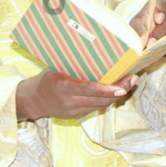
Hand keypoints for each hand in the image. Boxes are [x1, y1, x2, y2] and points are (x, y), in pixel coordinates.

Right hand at [16, 69, 136, 120]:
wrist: (32, 101)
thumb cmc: (45, 78)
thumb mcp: (56, 68)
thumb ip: (74, 66)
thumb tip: (95, 50)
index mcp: (64, 86)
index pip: (90, 90)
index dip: (108, 89)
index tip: (123, 86)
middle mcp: (70, 101)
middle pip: (101, 99)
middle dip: (120, 90)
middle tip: (133, 79)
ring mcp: (74, 111)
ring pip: (101, 105)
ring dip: (116, 96)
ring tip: (129, 83)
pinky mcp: (77, 116)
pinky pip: (96, 107)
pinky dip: (106, 99)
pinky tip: (115, 90)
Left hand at [128, 0, 165, 47]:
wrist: (149, 30)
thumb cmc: (143, 23)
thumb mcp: (137, 24)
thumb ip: (138, 30)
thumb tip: (140, 41)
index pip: (162, 3)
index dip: (160, 11)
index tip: (158, 20)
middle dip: (161, 31)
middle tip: (152, 42)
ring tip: (156, 48)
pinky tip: (164, 49)